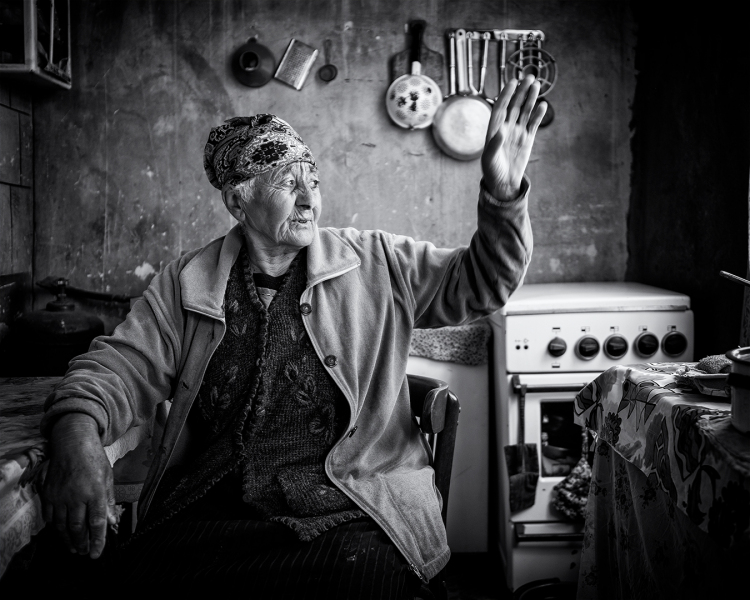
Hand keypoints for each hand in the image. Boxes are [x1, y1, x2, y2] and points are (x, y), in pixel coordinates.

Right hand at [42, 413, 114, 558]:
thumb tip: (110, 522)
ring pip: (63, 525)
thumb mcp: (108, 477)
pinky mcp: (49, 494)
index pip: (96, 522)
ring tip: (74, 548)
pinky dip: (56, 527)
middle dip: (82, 543)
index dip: (98, 540)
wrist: (73, 444)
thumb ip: (108, 500)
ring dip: (68, 539)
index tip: (97, 554)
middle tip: (85, 552)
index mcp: (96, 491)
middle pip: (78, 527)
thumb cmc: (94, 460)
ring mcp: (61, 496)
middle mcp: (77, 496)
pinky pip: (50, 516)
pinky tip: (61, 532)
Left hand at [481, 74, 546, 200]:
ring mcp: (517, 132)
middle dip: (521, 92)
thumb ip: (494, 145)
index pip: (500, 108)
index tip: (512, 82)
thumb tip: (501, 131)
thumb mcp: (489, 160)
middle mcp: (506, 128)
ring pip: (524, 111)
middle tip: (530, 77)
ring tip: (537, 85)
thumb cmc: (492, 171)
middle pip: (514, 105)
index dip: (506, 95)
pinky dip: (538, 115)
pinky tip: (543, 105)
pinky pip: (533, 124)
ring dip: (530, 99)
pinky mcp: (527, 139)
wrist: (503, 184)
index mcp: (494, 129)